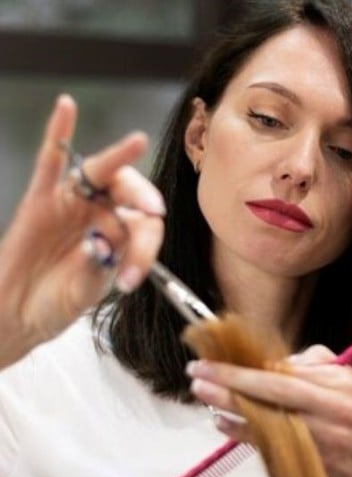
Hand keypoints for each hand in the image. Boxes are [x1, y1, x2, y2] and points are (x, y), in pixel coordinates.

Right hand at [0, 95, 164, 365]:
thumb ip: (97, 266)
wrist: (19, 314)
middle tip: (151, 211)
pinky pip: (49, 161)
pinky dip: (57, 133)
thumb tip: (100, 240)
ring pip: (98, 172)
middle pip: (129, 192)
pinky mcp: (39, 200)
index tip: (131, 277)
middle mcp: (101, 213)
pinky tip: (66, 106)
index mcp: (122, 234)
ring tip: (137, 142)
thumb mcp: (87, 291)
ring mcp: (71, 203)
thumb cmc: (58, 302)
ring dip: (118, 156)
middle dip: (144, 199)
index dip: (146, 248)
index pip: (145, 227)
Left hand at [188, 346, 351, 476]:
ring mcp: (327, 432)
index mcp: (345, 379)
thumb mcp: (349, 392)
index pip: (291, 366)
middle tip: (199, 370)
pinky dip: (243, 430)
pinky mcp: (315, 457)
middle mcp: (339, 402)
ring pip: (269, 412)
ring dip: (231, 402)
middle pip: (277, 385)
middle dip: (234, 376)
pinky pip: (270, 440)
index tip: (219, 356)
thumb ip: (316, 370)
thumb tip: (271, 359)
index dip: (251, 362)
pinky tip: (223, 422)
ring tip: (204, 392)